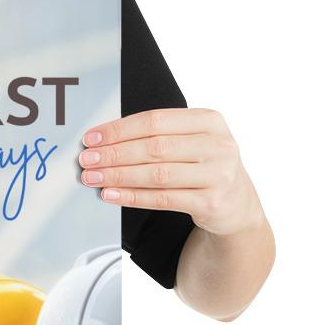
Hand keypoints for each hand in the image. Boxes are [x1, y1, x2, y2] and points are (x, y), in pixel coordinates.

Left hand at [78, 107, 262, 236]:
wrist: (237, 204)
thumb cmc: (202, 165)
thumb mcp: (190, 141)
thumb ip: (156, 135)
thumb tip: (102, 140)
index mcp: (210, 120)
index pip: (155, 121)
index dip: (119, 129)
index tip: (91, 138)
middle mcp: (219, 145)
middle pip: (154, 147)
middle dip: (114, 154)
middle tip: (86, 160)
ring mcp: (218, 175)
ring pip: (157, 174)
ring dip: (118, 176)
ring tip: (92, 178)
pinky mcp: (212, 203)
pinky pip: (163, 199)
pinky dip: (132, 196)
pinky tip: (110, 194)